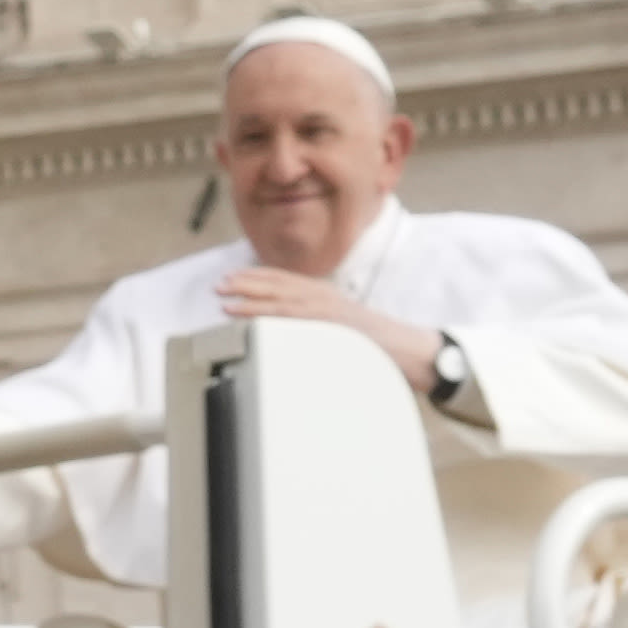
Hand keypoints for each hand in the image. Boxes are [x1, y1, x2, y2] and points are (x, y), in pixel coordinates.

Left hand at [212, 265, 447, 396]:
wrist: (408, 350)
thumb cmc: (377, 345)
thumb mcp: (342, 329)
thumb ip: (318, 325)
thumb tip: (293, 332)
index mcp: (325, 296)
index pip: (285, 280)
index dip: (257, 277)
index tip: (234, 278)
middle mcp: (324, 296)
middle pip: (278, 283)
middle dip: (246, 282)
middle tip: (219, 285)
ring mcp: (326, 309)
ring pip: (279, 296)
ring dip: (249, 295)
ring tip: (225, 297)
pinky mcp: (329, 323)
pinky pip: (291, 315)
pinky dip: (265, 312)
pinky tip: (247, 314)